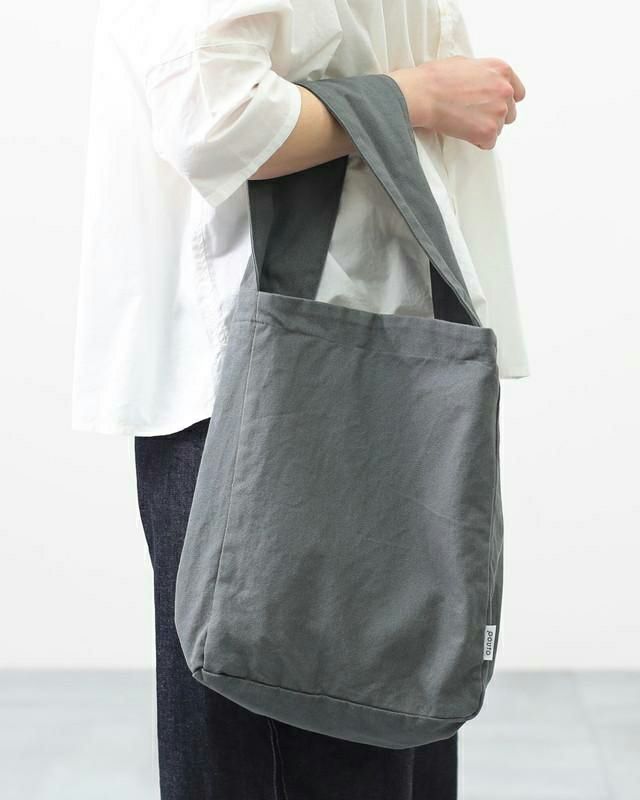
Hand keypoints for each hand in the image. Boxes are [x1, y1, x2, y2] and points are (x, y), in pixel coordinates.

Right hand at [387, 56, 525, 149]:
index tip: (497, 106)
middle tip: (474, 116)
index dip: (506, 101)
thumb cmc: (437, 79)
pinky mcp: (488, 131)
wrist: (424, 94)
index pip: (517, 92)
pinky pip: (488, 143)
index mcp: (501, 70)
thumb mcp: (467, 63)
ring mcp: (498, 112)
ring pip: (498, 129)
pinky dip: (477, 141)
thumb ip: (483, 75)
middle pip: (509, 113)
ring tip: (464, 122)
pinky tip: (463, 131)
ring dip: (483, 129)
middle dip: (493, 116)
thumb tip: (482, 84)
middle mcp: (504, 90)